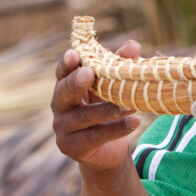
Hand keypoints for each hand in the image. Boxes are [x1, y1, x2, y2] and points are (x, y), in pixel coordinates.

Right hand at [51, 41, 141, 171]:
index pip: (63, 73)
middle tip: (89, 73)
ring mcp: (63, 128)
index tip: (74, 53)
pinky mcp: (72, 146)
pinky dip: (117, 129)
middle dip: (75, 82)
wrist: (107, 150)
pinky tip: (135, 122)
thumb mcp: (112, 87)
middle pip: (64, 93)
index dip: (67, 64)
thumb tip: (134, 45)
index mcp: (66, 87)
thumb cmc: (106, 109)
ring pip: (84, 116)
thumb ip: (119, 66)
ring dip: (108, 110)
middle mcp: (60, 106)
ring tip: (131, 105)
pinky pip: (95, 136)